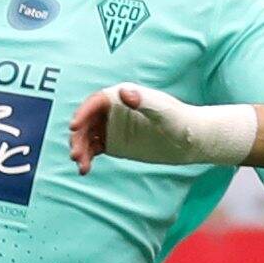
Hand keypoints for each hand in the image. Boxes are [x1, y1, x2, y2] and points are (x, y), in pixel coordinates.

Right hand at [68, 82, 229, 168]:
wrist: (189, 139)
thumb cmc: (178, 120)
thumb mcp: (162, 111)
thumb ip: (143, 101)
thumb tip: (125, 93)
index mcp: (121, 96)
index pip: (95, 102)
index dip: (82, 113)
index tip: (74, 127)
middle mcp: (112, 109)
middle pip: (87, 121)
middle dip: (78, 137)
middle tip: (76, 155)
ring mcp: (111, 127)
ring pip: (87, 137)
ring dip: (80, 149)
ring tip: (82, 166)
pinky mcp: (113, 143)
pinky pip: (93, 149)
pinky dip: (87, 158)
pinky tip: (85, 169)